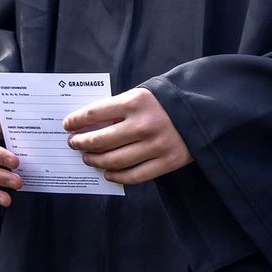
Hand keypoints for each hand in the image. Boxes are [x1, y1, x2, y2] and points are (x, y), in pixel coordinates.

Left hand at [64, 86, 191, 185]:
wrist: (204, 110)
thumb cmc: (166, 102)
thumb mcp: (143, 95)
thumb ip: (119, 109)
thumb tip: (88, 127)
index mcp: (136, 101)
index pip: (96, 112)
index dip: (77, 120)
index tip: (67, 125)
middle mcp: (144, 124)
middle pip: (101, 140)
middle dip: (82, 143)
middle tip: (74, 144)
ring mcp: (156, 145)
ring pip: (115, 160)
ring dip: (95, 161)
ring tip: (87, 158)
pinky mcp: (168, 162)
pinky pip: (134, 175)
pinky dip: (117, 176)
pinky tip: (107, 172)